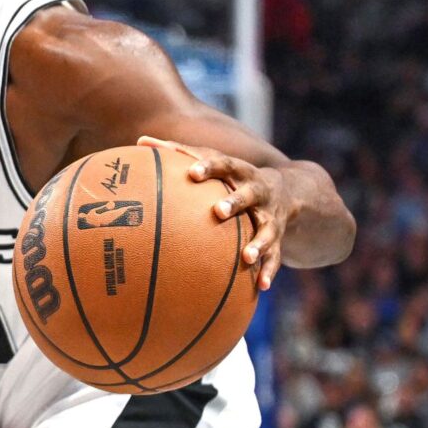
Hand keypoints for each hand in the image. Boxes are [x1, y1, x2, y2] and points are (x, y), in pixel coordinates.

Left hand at [142, 136, 287, 289]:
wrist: (288, 192)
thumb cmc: (234, 177)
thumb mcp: (215, 162)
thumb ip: (180, 152)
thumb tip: (140, 140)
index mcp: (240, 172)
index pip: (225, 165)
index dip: (210, 167)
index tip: (193, 172)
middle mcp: (258, 192)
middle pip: (248, 195)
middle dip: (235, 202)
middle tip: (219, 211)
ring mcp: (270, 216)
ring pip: (267, 230)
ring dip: (259, 243)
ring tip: (247, 257)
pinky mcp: (278, 238)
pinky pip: (276, 256)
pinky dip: (269, 271)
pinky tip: (261, 287)